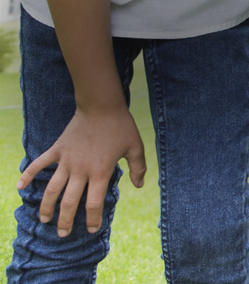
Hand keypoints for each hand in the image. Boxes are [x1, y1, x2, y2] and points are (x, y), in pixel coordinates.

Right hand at [16, 105, 146, 236]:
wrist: (102, 105)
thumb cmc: (121, 126)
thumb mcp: (136, 146)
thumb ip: (139, 168)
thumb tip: (139, 186)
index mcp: (100, 172)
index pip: (94, 203)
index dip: (92, 219)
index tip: (92, 229)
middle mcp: (81, 170)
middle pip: (69, 202)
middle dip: (65, 221)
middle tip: (63, 234)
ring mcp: (67, 160)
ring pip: (52, 189)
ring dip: (47, 206)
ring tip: (44, 220)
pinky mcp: (57, 150)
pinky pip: (40, 164)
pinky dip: (28, 175)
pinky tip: (19, 187)